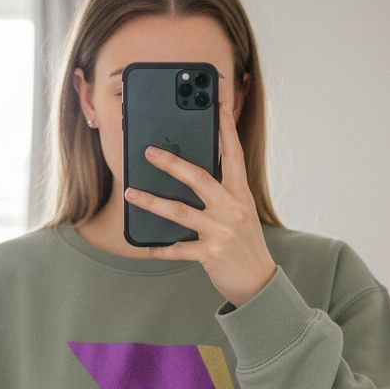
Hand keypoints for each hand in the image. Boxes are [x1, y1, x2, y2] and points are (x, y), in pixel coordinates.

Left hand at [123, 99, 276, 308]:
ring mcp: (222, 232)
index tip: (217, 105)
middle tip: (148, 151)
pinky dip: (161, 248)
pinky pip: (179, 249)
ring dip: (152, 202)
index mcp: (241, 195)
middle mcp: (232, 209)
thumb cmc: (245, 245)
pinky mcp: (212, 255)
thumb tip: (190, 177)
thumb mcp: (241, 214)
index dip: (226, 129)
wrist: (259, 283)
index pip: (233, 155)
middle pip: (199, 178)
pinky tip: (147, 247)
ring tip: (130, 194)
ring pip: (180, 212)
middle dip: (171, 163)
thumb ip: (222, 195)